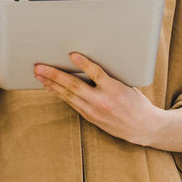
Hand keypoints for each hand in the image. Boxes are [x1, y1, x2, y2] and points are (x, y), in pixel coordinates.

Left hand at [34, 53, 162, 146]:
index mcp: (115, 90)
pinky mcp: (90, 117)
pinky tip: (49, 87)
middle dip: (54, 75)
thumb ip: (110, 75)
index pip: (96, 74)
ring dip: (51, 84)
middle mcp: (102, 102)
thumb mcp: (128, 84)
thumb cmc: (136, 101)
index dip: (83, 63)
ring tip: (39, 75)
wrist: (142, 127)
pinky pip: (71, 103)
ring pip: (68, 95)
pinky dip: (59, 94)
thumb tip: (90, 60)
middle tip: (40, 67)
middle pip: (74, 86)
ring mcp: (94, 111)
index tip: (72, 54)